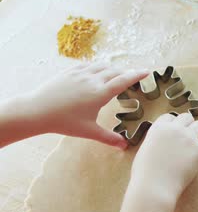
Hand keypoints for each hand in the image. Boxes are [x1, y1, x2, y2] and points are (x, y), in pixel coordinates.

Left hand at [29, 63, 148, 148]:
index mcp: (100, 93)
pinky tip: (97, 71)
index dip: (137, 75)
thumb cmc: (64, 122)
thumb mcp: (89, 131)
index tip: (147, 71)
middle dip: (126, 72)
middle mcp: (92, 80)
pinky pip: (88, 65)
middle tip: (133, 75)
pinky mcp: (69, 72)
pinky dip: (97, 66)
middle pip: (115, 71)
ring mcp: (80, 74)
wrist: (37, 110)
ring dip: (112, 68)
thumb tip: (124, 146)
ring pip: (102, 66)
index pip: (124, 80)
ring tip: (117, 73)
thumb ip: (109, 138)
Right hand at [131, 113, 197, 199]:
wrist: (154, 187)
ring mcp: (188, 138)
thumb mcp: (145, 149)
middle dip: (188, 127)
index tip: (174, 135)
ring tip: (195, 145)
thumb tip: (163, 142)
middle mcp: (174, 129)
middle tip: (186, 140)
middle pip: (187, 117)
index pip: (170, 117)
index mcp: (159, 127)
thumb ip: (155, 141)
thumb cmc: (145, 173)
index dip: (173, 125)